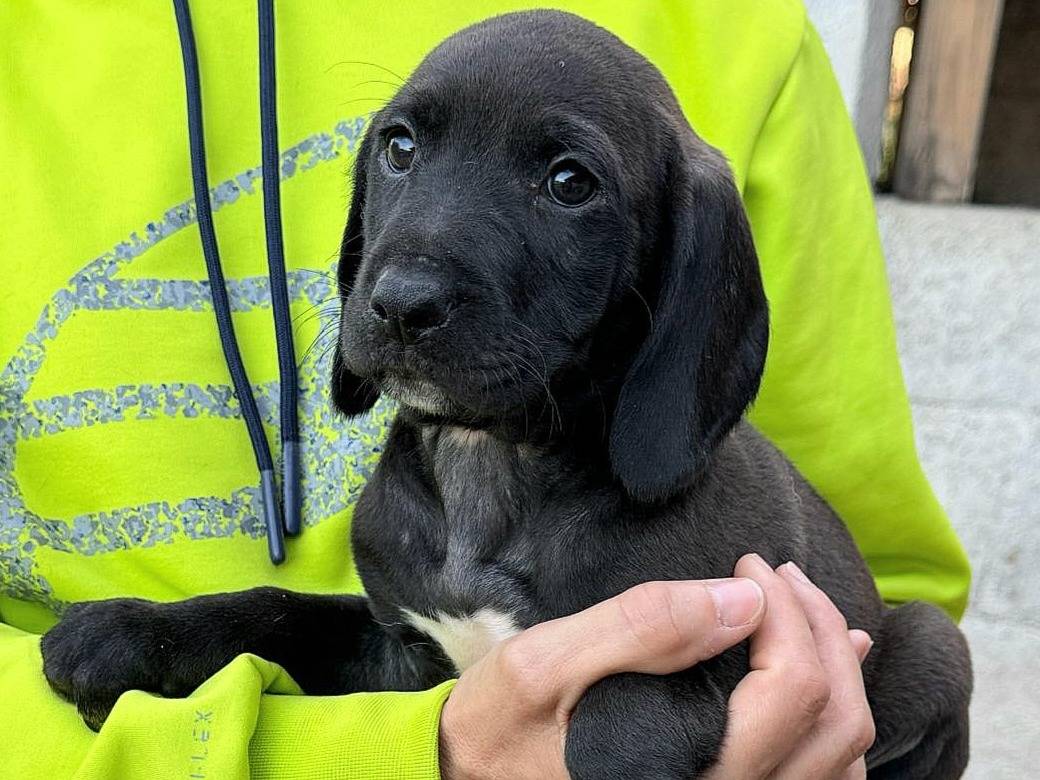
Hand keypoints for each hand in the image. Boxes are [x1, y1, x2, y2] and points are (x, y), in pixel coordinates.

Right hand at [438, 554, 873, 779]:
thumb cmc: (501, 728)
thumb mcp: (543, 664)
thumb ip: (640, 628)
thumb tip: (741, 595)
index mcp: (684, 773)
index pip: (791, 690)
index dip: (785, 610)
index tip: (749, 563)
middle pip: (834, 722)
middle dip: (820, 628)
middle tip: (779, 575)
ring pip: (842, 757)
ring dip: (840, 670)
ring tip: (806, 609)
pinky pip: (822, 779)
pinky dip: (834, 718)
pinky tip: (823, 671)